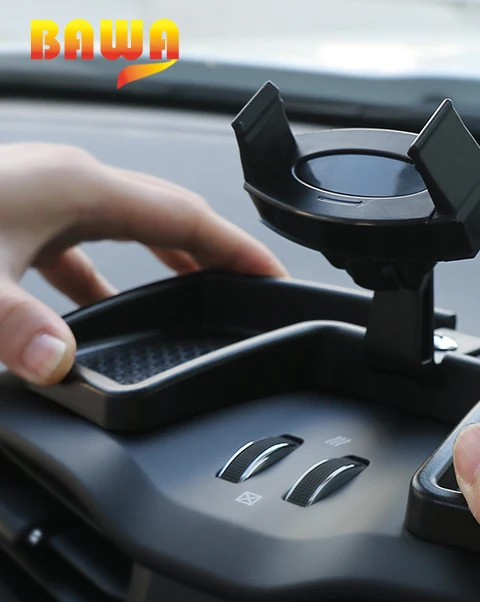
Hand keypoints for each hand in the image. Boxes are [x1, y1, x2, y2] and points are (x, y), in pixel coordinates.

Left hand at [0, 143, 286, 384]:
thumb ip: (17, 324)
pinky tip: (103, 306)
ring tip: (196, 298)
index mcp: (79, 187)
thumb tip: (61, 362)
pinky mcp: (19, 211)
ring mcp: (43, 193)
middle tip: (248, 292)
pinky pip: (87, 241)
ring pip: (130, 226)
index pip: (189, 218)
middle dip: (217, 256)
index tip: (275, 277)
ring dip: (169, 262)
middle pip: (169, 217)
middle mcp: (69, 183)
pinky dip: (111, 274)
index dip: (240, 250)